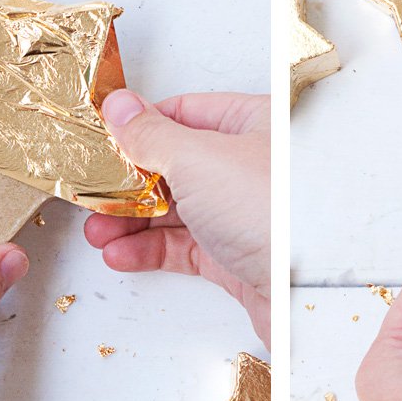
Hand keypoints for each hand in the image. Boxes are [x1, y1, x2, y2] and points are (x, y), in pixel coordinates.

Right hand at [86, 90, 270, 346]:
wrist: (308, 294)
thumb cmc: (272, 213)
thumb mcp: (198, 159)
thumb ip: (151, 134)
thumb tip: (120, 106)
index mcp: (254, 124)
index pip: (183, 113)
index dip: (139, 126)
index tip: (101, 141)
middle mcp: (252, 165)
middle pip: (175, 164)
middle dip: (127, 182)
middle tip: (93, 192)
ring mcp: (245, 213)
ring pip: (176, 209)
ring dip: (131, 220)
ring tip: (98, 231)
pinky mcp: (237, 257)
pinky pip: (185, 246)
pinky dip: (150, 250)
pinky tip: (121, 254)